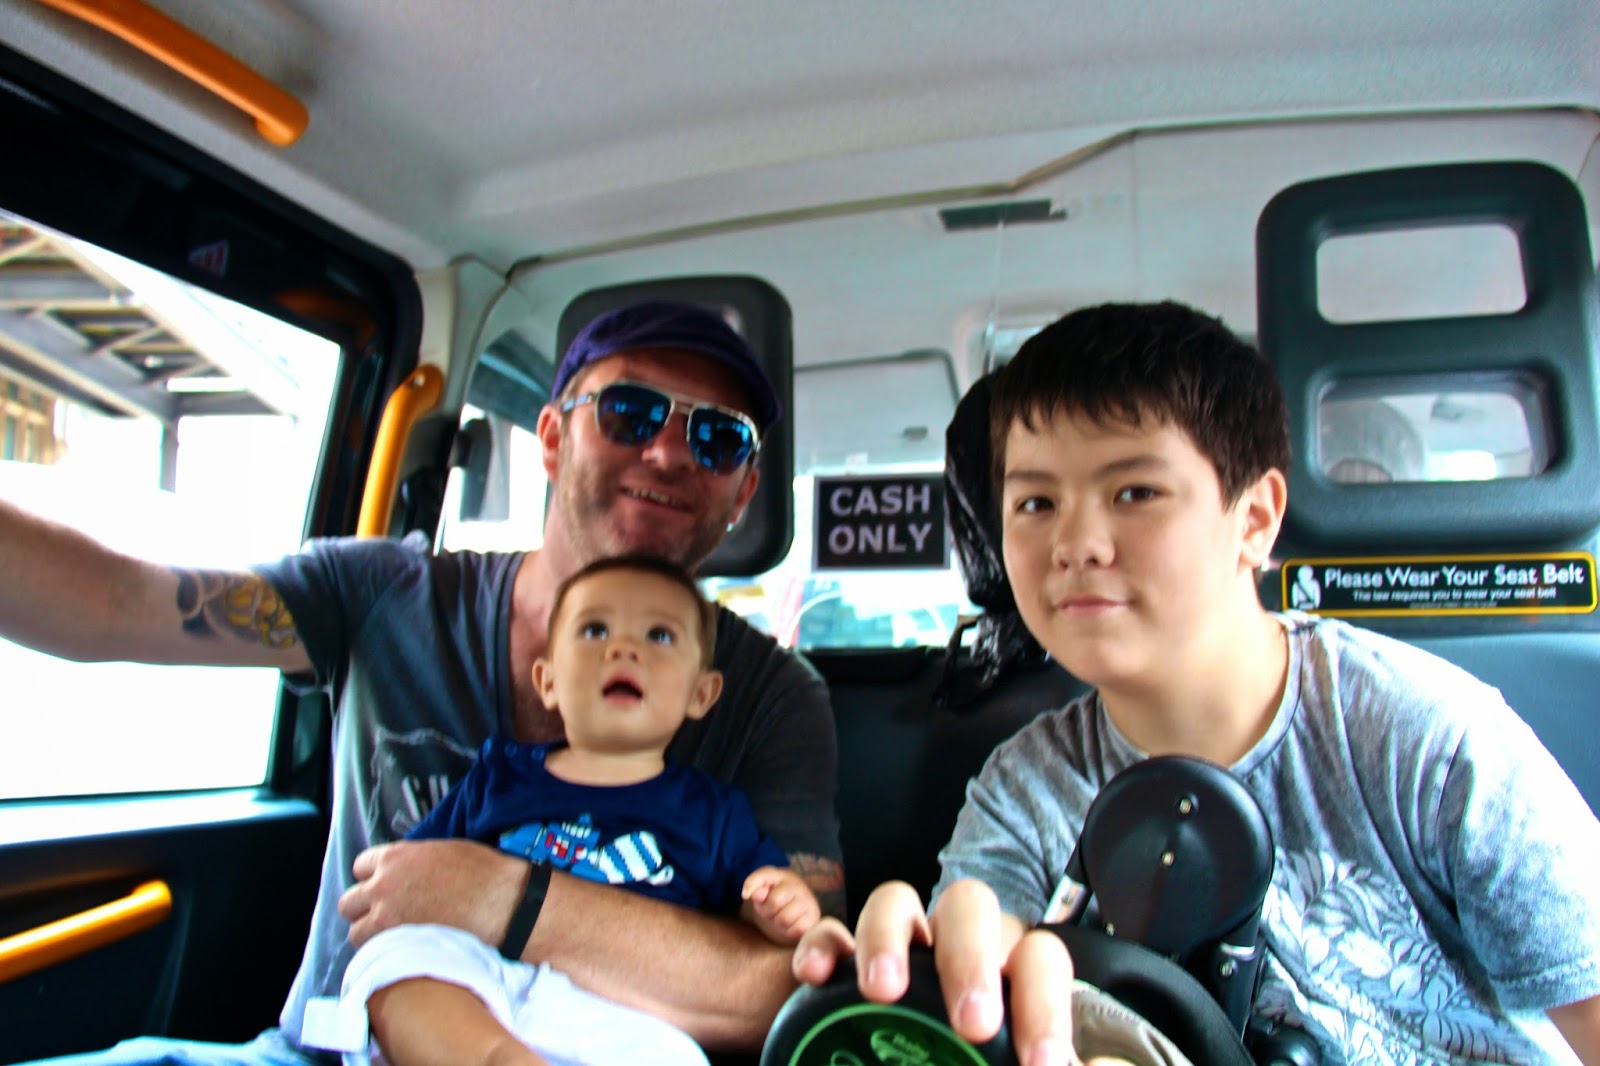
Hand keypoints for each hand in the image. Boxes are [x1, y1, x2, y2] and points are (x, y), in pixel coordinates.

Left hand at [339, 839, 526, 947]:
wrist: (503, 903)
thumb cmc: (482, 872)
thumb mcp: (441, 850)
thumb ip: (411, 861)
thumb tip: (402, 871)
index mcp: (394, 857)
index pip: (360, 866)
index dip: (374, 876)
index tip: (386, 886)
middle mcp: (383, 885)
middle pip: (349, 902)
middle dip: (363, 907)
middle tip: (384, 913)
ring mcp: (387, 918)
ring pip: (355, 932)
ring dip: (369, 933)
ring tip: (392, 936)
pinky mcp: (398, 944)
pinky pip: (374, 952)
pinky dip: (382, 951)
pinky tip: (401, 949)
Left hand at [742, 866, 821, 943]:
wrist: (799, 915)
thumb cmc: (777, 902)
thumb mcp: (763, 895)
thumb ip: (756, 890)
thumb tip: (753, 893)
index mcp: (782, 875)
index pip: (765, 874)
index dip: (752, 883)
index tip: (745, 895)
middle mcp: (798, 885)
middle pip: (773, 901)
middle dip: (768, 911)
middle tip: (773, 911)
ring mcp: (808, 900)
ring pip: (783, 919)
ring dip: (779, 923)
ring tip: (782, 918)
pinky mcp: (814, 917)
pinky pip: (796, 929)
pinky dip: (790, 931)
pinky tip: (792, 926)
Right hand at [792, 879, 1076, 1065]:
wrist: (917, 1062)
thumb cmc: (984, 1063)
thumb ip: (1055, 1064)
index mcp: (1009, 973)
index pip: (1039, 959)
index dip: (1044, 1006)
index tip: (1040, 1065)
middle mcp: (956, 946)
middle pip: (970, 908)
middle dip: (970, 960)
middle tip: (971, 1024)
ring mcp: (900, 944)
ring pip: (896, 901)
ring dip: (890, 940)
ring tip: (884, 992)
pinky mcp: (846, 958)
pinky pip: (830, 932)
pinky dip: (824, 947)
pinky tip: (817, 978)